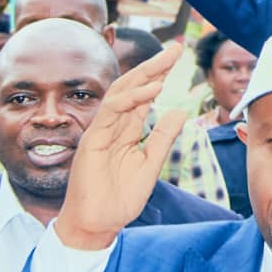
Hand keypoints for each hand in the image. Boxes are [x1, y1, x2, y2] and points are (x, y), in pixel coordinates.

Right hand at [55, 43, 186, 249]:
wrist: (97, 225)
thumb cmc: (120, 199)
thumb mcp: (150, 164)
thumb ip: (163, 137)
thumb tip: (179, 111)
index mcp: (128, 130)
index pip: (144, 95)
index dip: (159, 74)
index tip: (177, 56)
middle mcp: (114, 126)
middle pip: (134, 87)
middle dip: (154, 65)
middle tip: (175, 47)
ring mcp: (102, 131)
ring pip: (121, 93)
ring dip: (144, 75)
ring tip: (167, 61)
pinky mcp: (92, 140)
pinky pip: (111, 112)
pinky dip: (131, 98)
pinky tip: (152, 89)